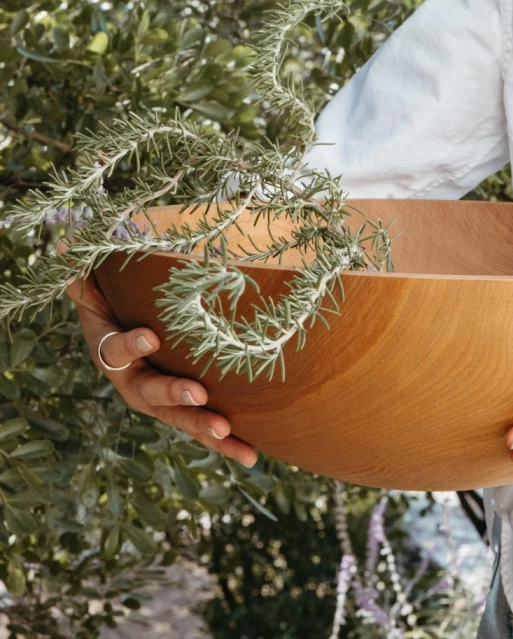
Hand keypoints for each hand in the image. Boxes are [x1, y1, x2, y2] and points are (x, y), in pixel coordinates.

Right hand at [65, 265, 257, 467]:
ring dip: (202, 426)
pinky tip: (253, 454)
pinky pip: (204, 428)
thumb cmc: (120, 302)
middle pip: (149, 392)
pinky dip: (228, 443)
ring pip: (179, 417)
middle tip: (198, 395)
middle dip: (174, 393)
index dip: (130, 345)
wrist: (134, 331)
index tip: (149, 337)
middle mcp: (133, 381)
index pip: (115, 350)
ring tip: (225, 431)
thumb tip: (69, 248)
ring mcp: (160, 400)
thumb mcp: (101, 286)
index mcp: (111, 351)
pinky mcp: (185, 409)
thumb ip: (89, 273)